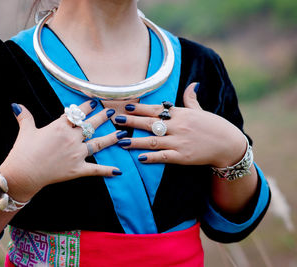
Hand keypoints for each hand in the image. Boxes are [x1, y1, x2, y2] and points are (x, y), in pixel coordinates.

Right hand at [0, 100, 122, 201]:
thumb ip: (25, 117)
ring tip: (122, 133)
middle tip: (112, 112)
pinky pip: (96, 169)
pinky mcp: (77, 169)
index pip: (77, 113)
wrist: (23, 174)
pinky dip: (107, 170)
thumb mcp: (25, 131)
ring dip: (111, 138)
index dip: (87, 107)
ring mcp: (76, 154)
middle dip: (102, 117)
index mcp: (60, 127)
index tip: (94, 102)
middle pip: (91, 125)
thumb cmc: (23, 152)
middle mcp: (71, 138)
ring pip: (98, 144)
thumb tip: (16, 105)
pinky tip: (118, 171)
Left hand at [114, 83, 246, 166]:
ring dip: (135, 141)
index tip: (126, 105)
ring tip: (120, 141)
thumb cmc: (214, 126)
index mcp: (181, 114)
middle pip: (150, 123)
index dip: (140, 108)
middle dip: (131, 121)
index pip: (156, 109)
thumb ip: (191, 99)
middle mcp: (178, 126)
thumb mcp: (201, 110)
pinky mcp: (183, 156)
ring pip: (153, 141)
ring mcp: (180, 142)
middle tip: (116, 120)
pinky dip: (151, 157)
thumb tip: (192, 84)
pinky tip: (139, 158)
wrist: (229, 144)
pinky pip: (164, 156)